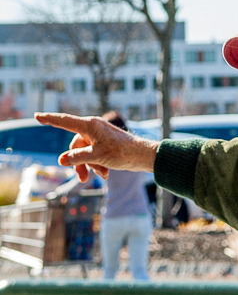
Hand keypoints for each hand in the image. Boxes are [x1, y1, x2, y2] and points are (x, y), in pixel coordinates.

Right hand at [34, 112, 159, 181]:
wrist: (143, 156)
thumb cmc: (122, 153)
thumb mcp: (96, 157)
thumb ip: (77, 158)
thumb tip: (62, 160)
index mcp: (90, 125)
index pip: (64, 121)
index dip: (50, 119)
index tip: (37, 115)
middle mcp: (94, 128)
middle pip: (75, 146)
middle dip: (78, 162)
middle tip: (82, 179)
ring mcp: (100, 137)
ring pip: (86, 153)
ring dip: (90, 166)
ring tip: (101, 175)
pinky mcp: (107, 145)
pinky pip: (95, 155)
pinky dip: (98, 164)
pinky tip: (106, 174)